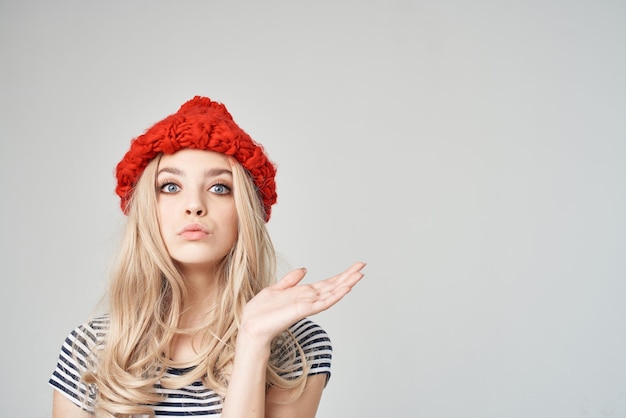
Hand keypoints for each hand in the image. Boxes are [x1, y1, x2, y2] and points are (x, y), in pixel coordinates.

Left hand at [239, 262, 365, 345]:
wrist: (251, 326)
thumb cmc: (260, 312)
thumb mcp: (276, 289)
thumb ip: (291, 280)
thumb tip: (304, 269)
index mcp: (303, 294)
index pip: (327, 283)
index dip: (341, 275)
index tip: (354, 266)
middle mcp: (308, 299)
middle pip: (333, 286)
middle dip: (348, 276)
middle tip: (362, 265)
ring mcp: (307, 305)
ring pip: (331, 293)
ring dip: (346, 284)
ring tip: (359, 275)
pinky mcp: (303, 310)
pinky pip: (322, 303)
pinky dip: (334, 296)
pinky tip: (344, 289)